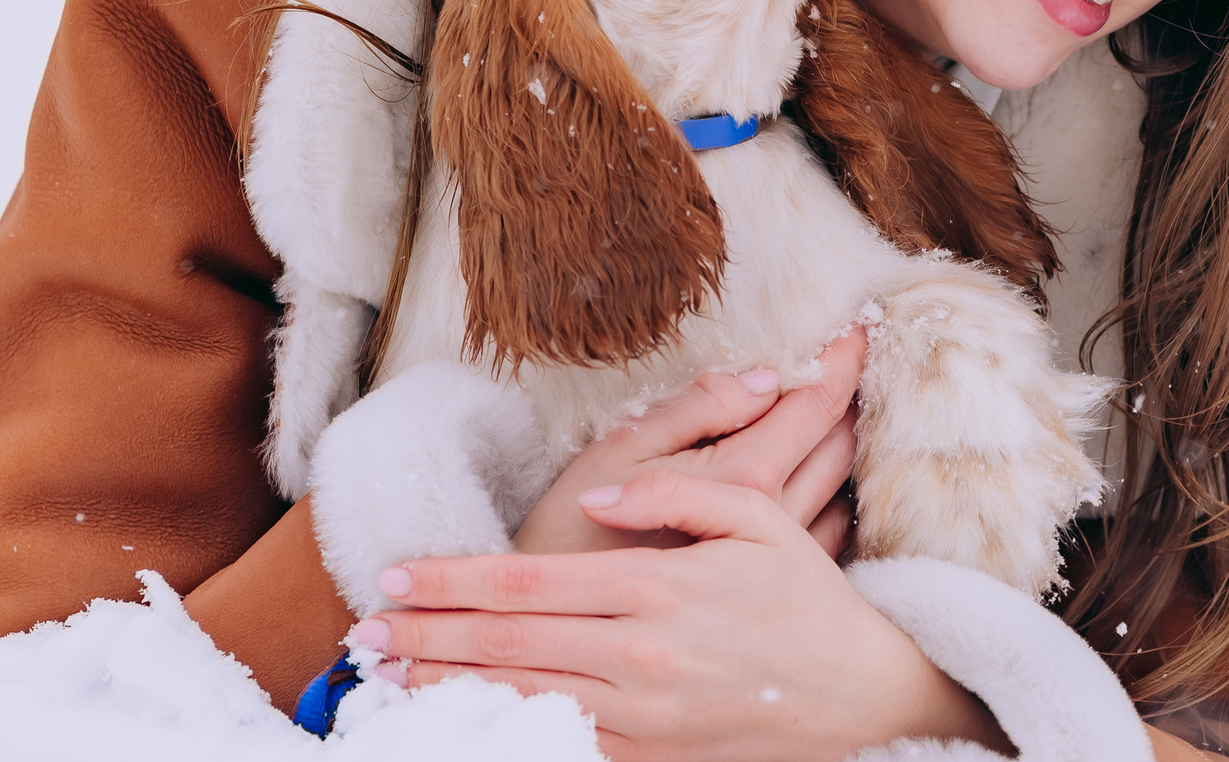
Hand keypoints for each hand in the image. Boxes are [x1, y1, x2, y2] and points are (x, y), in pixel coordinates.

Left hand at [355, 468, 1009, 760]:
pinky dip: (508, 727)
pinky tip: (468, 718)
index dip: (456, 582)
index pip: (530, 584)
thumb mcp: (757, 518)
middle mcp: (643, 654)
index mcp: (660, 588)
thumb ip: (674, 493)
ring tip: (391, 679)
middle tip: (364, 635)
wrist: (864, 693)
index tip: (397, 578)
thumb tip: (596, 503)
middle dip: (428, 639)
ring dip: (451, 688)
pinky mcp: (654, 753)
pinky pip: (566, 739)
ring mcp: (646, 713)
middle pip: (510, 645)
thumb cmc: (806, 597)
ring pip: (525, 697)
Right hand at [509, 329, 865, 557]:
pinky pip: (829, 533)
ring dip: (845, 446)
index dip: (841, 360)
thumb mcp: (621, 450)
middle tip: (851, 360)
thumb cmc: (576, 531)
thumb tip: (764, 379)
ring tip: (840, 412)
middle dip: (850, 397)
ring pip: (842, 489)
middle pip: (839, 444)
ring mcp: (780, 560)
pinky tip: (821, 481)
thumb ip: (696, 410)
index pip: (815, 406)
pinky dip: (836, 496)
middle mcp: (776, 520)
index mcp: (744, 478)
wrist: (557, 628)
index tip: (858, 328)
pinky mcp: (771, 587)